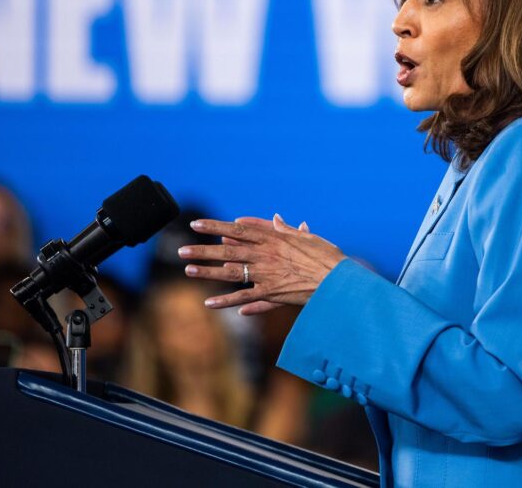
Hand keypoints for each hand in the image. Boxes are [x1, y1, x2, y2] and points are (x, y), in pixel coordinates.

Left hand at [179, 214, 344, 314]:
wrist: (339, 280)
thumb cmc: (327, 257)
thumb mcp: (309, 238)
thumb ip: (288, 229)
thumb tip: (276, 218)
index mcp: (274, 238)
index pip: (239, 229)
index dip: (216, 226)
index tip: (197, 224)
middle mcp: (267, 254)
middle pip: (229, 250)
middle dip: (203, 249)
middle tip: (182, 249)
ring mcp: (268, 274)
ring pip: (232, 272)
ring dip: (208, 271)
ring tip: (188, 269)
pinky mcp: (272, 293)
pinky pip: (245, 297)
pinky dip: (226, 301)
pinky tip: (209, 303)